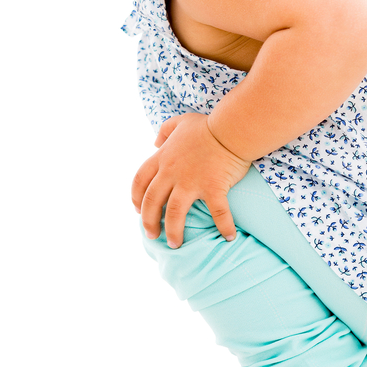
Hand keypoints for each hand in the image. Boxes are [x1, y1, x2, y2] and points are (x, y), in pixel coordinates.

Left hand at [131, 112, 251, 248]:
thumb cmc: (207, 126)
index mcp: (163, 158)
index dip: (135, 198)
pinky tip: (229, 237)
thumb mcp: (180, 122)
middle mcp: (172, 172)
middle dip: (148, 221)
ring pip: (174, 213)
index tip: (137, 211)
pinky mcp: (213, 187)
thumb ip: (165, 130)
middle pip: (152, 202)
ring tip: (174, 244)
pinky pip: (218, 212)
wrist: (230, 128)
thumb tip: (154, 142)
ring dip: (173, 231)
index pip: (140, 181)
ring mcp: (191, 182)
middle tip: (151, 236)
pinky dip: (224, 226)